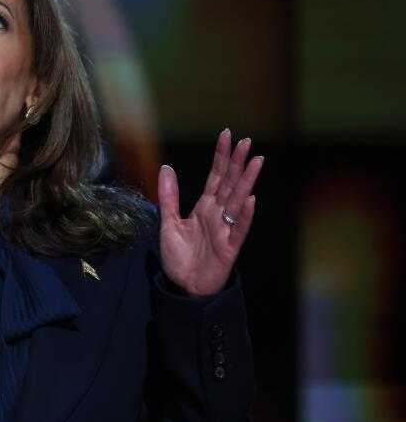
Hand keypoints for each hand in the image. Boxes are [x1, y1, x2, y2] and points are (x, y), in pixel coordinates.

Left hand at [157, 129, 262, 297]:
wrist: (183, 286)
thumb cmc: (179, 257)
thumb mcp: (168, 223)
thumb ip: (169, 196)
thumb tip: (166, 167)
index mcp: (205, 207)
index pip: (216, 177)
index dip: (221, 157)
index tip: (226, 135)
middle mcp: (218, 214)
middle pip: (230, 184)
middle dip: (238, 163)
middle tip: (246, 141)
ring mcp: (225, 230)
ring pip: (238, 201)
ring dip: (247, 182)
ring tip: (256, 161)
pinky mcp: (229, 247)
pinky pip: (238, 229)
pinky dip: (244, 215)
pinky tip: (250, 199)